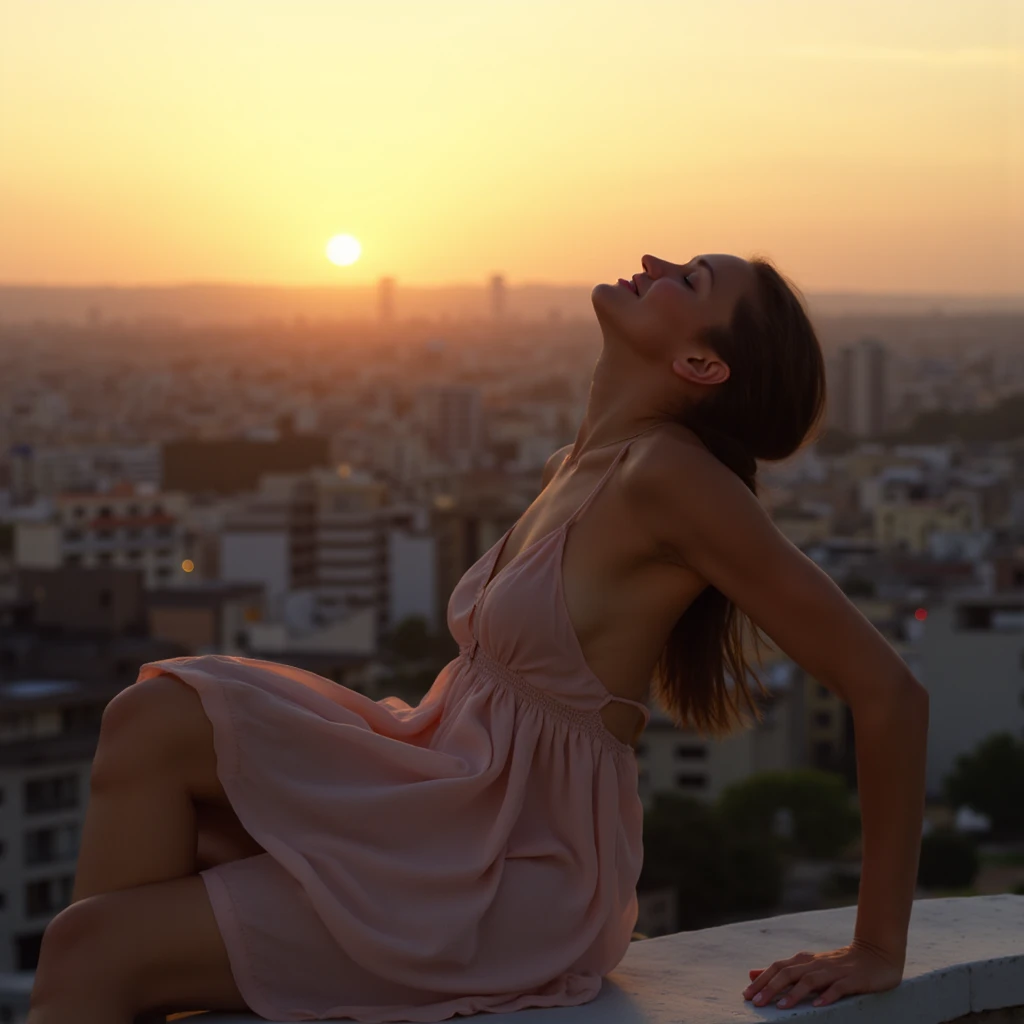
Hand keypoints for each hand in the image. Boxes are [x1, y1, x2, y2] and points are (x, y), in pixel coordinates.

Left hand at [742, 940, 903, 1009]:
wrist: (876, 954)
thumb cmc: (838, 964)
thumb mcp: (807, 965)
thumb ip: (781, 971)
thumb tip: (752, 974)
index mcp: (804, 961)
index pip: (778, 968)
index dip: (762, 980)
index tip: (747, 994)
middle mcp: (816, 964)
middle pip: (788, 973)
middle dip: (771, 987)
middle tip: (757, 1003)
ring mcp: (834, 971)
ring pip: (810, 980)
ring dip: (794, 993)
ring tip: (781, 1007)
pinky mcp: (853, 980)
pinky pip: (838, 988)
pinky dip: (827, 995)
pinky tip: (818, 1005)